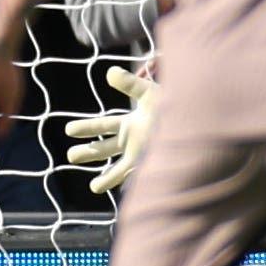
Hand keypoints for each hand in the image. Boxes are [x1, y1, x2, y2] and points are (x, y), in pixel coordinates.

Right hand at [60, 64, 161, 195]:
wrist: (197, 121)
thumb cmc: (174, 104)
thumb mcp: (149, 93)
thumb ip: (130, 85)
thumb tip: (110, 72)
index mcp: (130, 123)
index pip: (103, 126)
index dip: (85, 128)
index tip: (68, 130)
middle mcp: (133, 141)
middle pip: (105, 148)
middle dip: (87, 153)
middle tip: (70, 156)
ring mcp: (142, 155)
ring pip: (119, 169)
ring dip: (106, 178)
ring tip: (93, 188)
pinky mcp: (152, 165)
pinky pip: (136, 177)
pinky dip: (128, 184)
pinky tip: (121, 192)